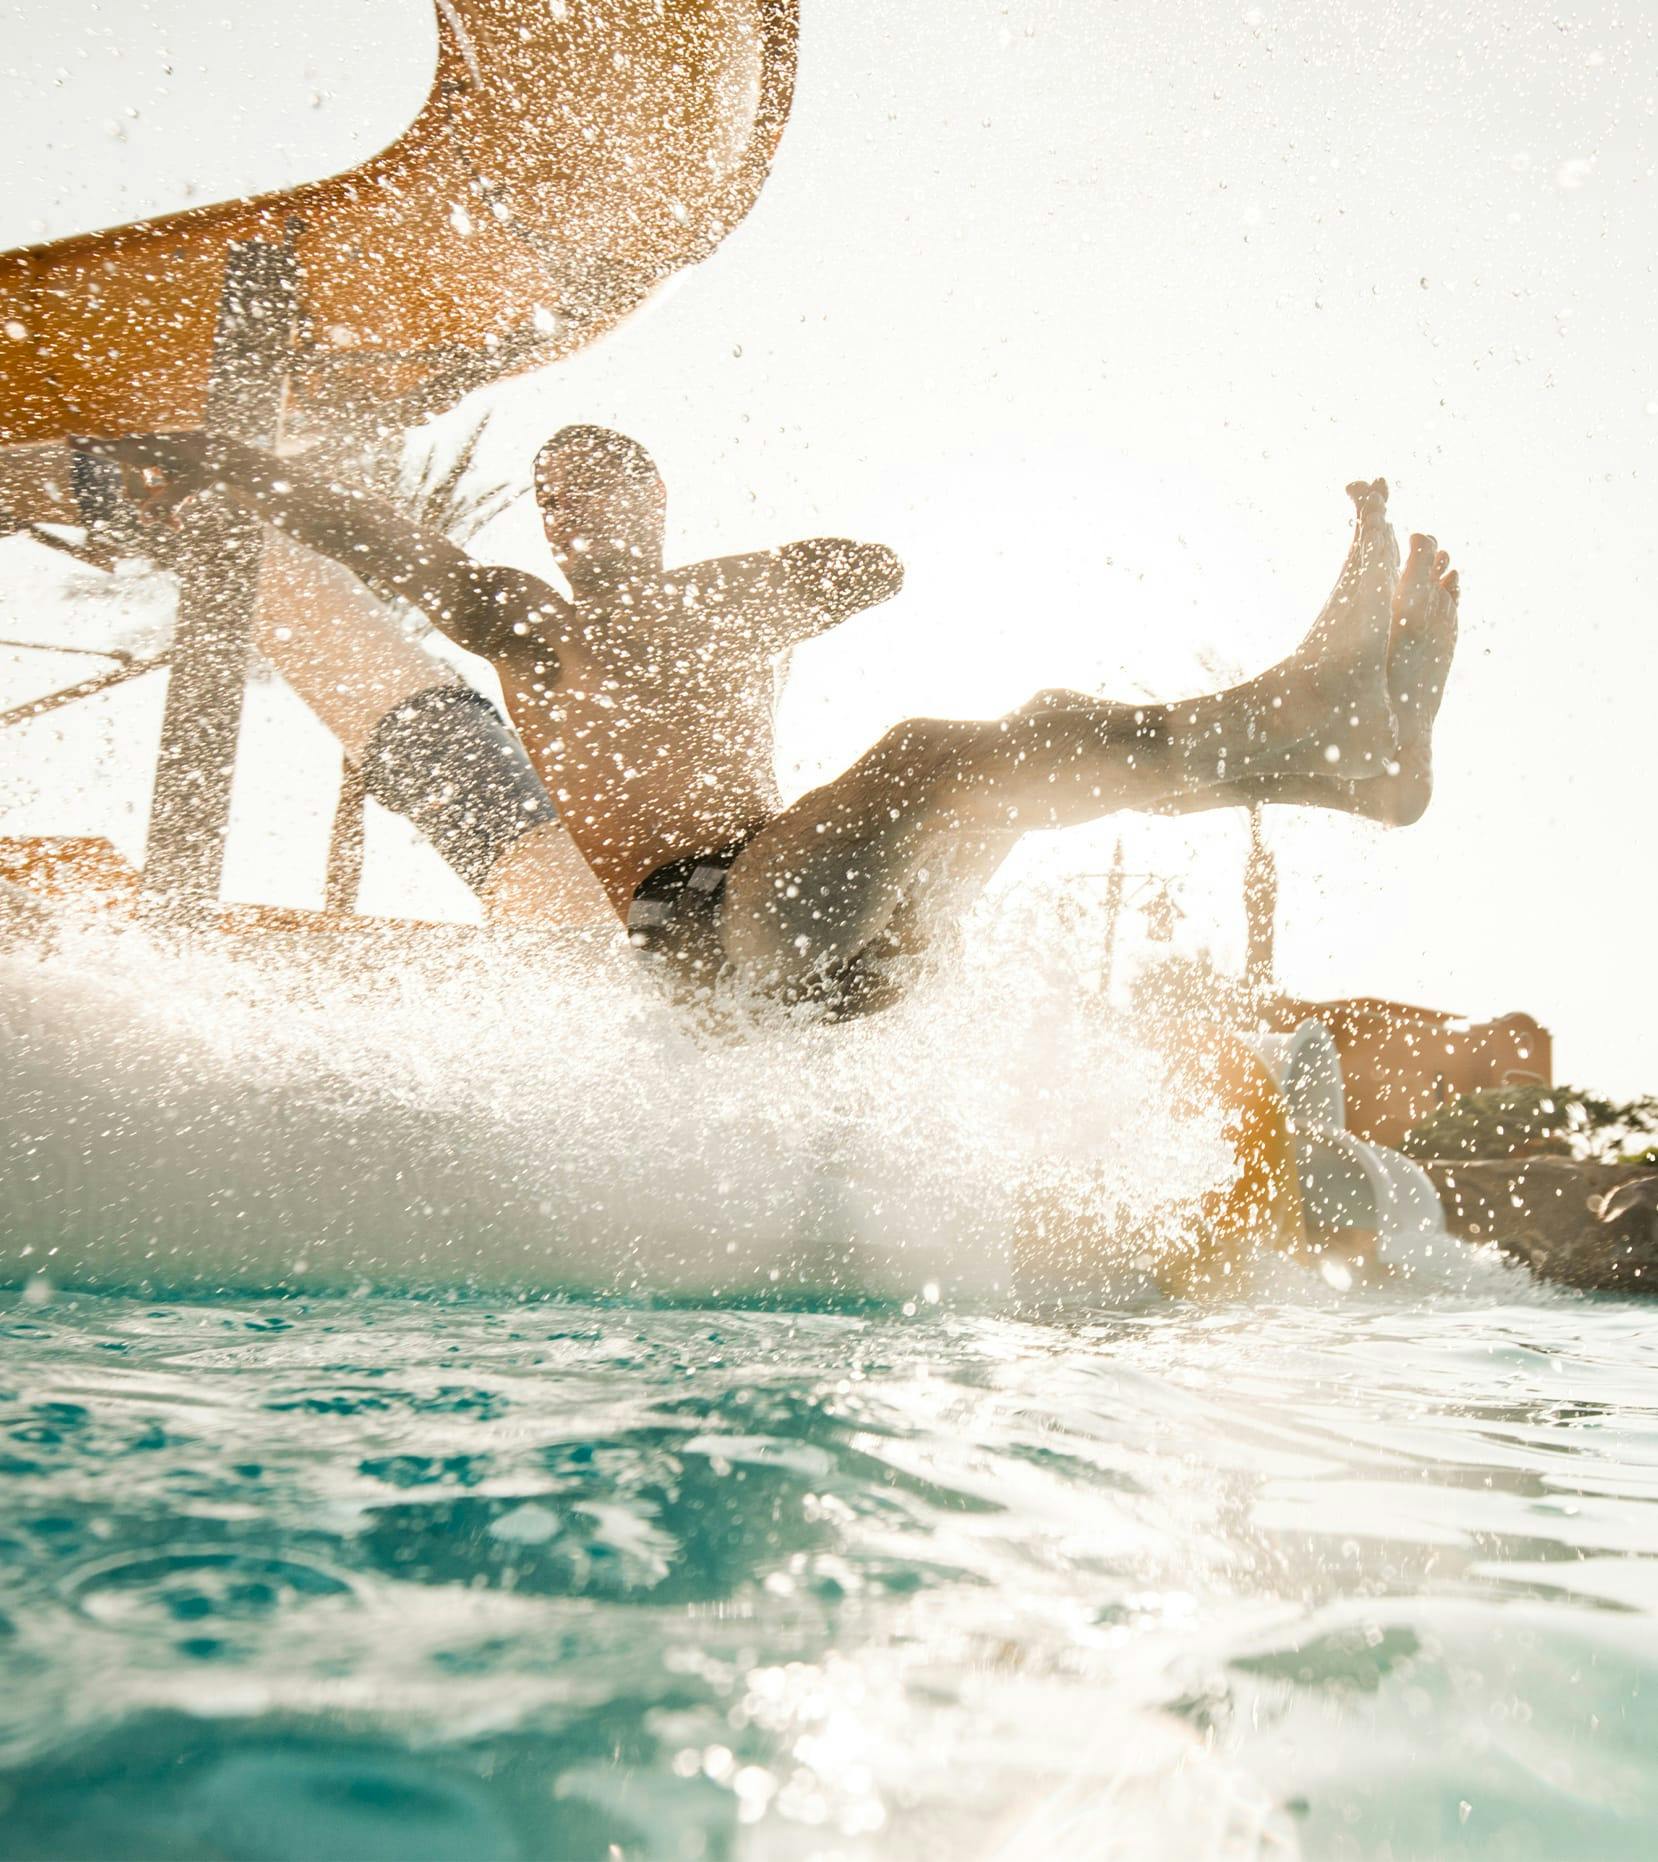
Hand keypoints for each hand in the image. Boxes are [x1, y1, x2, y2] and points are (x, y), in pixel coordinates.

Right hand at [77, 433, 215, 526]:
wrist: (218, 456)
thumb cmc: (205, 466)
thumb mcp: (190, 487)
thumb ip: (168, 503)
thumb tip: (144, 519)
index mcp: (145, 449)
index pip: (112, 451)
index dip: (89, 447)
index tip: (66, 439)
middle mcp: (137, 452)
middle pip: (132, 490)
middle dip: (151, 509)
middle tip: (175, 528)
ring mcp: (140, 461)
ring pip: (138, 495)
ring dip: (157, 510)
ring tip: (177, 527)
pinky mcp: (147, 468)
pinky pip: (145, 493)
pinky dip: (161, 505)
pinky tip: (178, 515)